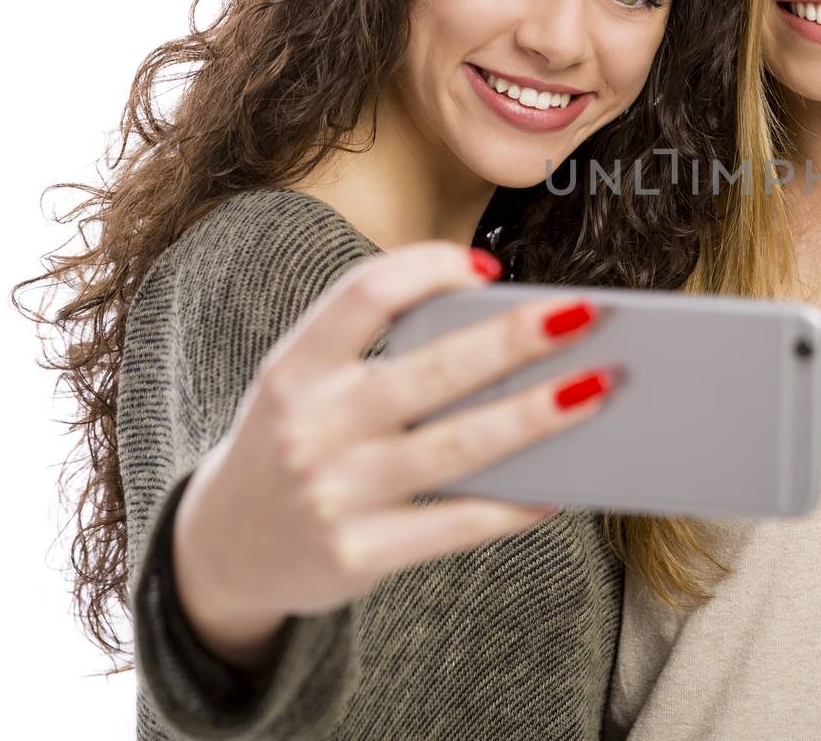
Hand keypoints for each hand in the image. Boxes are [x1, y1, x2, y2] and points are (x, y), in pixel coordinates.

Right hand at [170, 242, 608, 672]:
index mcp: (295, 367)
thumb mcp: (304, 386)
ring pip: (457, 447)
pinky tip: (560, 485)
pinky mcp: (358, 554)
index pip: (364, 295)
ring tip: (596, 387)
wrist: (223, 550)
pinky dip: (514, 505)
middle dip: (515, 339)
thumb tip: (504, 328)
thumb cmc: (296, 443)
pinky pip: (455, 524)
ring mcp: (333, 494)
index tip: (490, 267)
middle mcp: (310, 426)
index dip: (429, 270)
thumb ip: (377, 354)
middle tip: (585, 313)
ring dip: (536, 415)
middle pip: (431, 370)